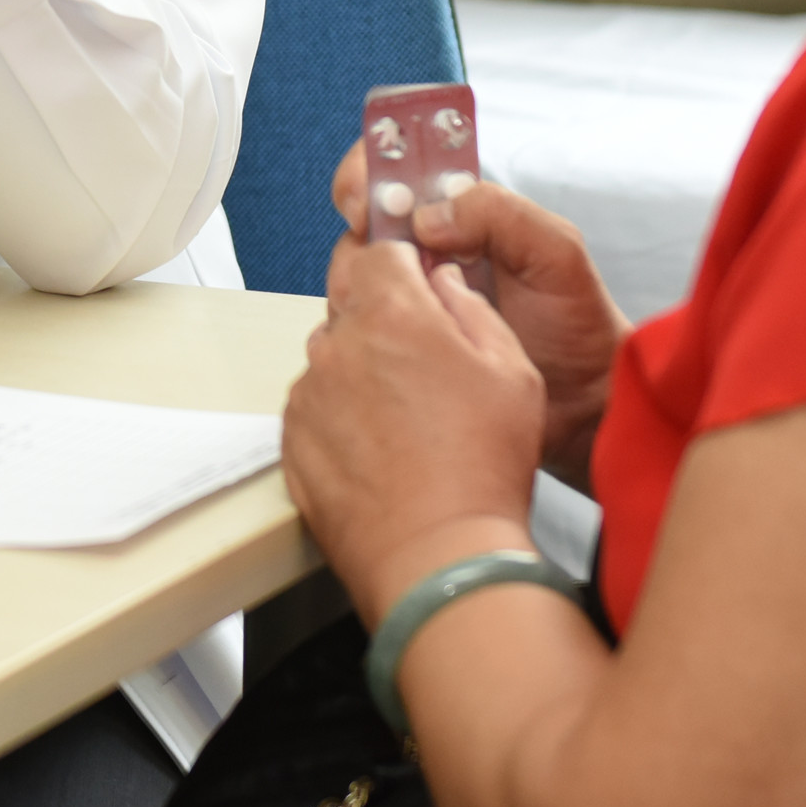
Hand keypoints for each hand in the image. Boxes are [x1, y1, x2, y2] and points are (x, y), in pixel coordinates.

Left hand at [284, 237, 547, 625]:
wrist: (438, 554)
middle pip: (352, 306)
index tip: (419, 280)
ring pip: (332, 358)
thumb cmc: (482, 465)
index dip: (402, 263)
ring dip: (361, 370)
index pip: (377, 251)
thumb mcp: (512, 370)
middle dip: (384, 321)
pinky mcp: (293, 438)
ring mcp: (309, 393)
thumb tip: (443, 282)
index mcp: (392, 313)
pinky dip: (342, 417)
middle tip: (425, 366)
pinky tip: (382, 449)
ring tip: (408, 420)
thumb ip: (471, 308)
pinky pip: (316, 407)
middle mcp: (337, 345)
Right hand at [333, 150, 629, 486]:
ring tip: (403, 308)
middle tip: (382, 262)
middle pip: (363, 224)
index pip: (397, 170)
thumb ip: (501, 213)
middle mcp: (426, 251)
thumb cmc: (575, 324)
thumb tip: (425, 216)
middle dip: (362, 238)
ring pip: (352, 275)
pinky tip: (390, 340)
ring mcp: (410, 298)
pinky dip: (361, 326)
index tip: (368, 204)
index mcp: (461, 213)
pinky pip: (358, 324)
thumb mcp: (556, 252)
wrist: (580, 402)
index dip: (370, 175)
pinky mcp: (399, 343)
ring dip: (360, 286)